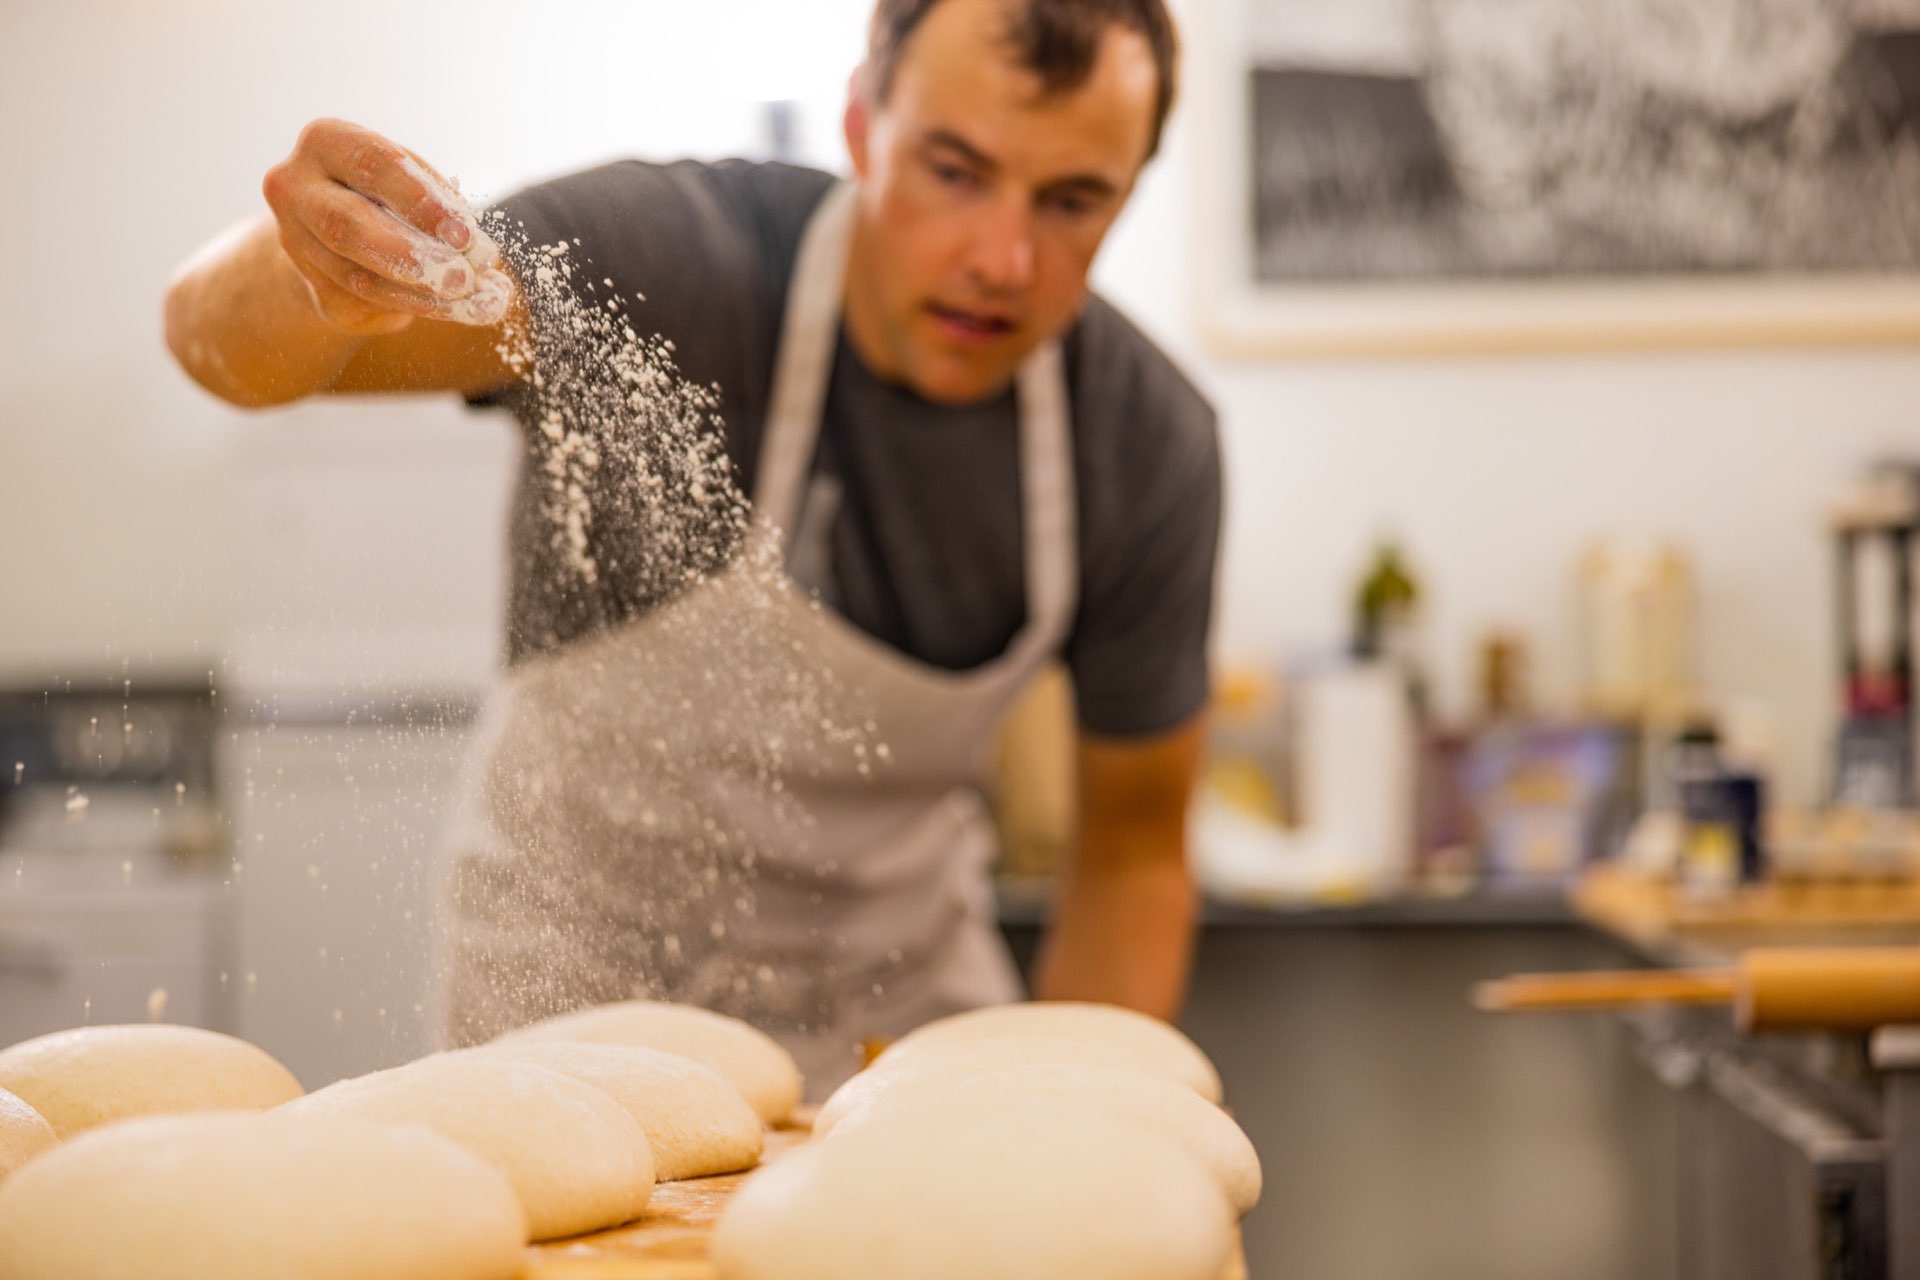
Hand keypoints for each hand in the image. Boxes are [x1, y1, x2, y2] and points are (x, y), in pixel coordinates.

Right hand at [261, 118, 512, 333]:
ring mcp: (294, 240)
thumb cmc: (390, 194)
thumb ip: (443, 208)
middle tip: (463, 277)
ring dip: (421, 292)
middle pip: (347, 222)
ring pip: (355, 274)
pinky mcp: (312, 286)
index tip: (465, 233)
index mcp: (327, 142)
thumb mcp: (415, 183)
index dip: (422, 200)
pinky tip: (454, 309)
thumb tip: (482, 255)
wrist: (341, 231)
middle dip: (412, 254)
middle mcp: (295, 187)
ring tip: (471, 300)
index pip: (374, 164)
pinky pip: (366, 302)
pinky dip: (416, 306)